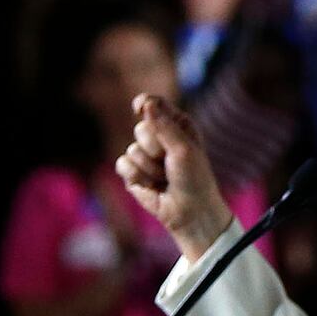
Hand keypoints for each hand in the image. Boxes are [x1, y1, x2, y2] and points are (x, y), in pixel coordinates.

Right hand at [117, 95, 235, 258]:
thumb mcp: (183, 148)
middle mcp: (159, 136)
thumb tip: (145, 104)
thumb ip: (164, 125)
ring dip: (150, 168)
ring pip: (132, 150)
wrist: (190, 212)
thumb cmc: (194, 178)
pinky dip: (137, 178)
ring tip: (165, 178)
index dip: (145, 103)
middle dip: (155, 148)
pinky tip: (151, 186)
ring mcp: (145, 155)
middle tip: (170, 163)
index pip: (154, 104)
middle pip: (141, 129)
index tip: (140, 107)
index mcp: (177, 124)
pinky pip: (123, 165)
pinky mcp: (133, 173)